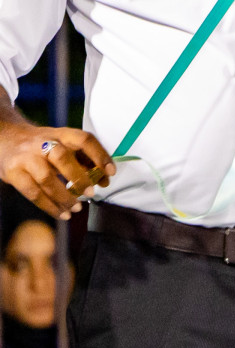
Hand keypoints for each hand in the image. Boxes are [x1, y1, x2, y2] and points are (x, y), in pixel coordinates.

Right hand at [0, 123, 114, 218]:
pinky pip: (33, 193)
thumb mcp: (62, 144)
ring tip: (77, 208)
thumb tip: (103, 179)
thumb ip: (82, 159)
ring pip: (46, 178)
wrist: (6, 139)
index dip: (99, 155)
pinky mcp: (13, 173)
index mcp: (61, 133)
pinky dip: (49, 206)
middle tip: (91, 193)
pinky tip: (62, 213)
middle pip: (61, 157)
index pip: (84, 139)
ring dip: (64, 197)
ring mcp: (26, 158)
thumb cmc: (43, 146)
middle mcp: (43, 143)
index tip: (110, 172)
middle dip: (79, 177)